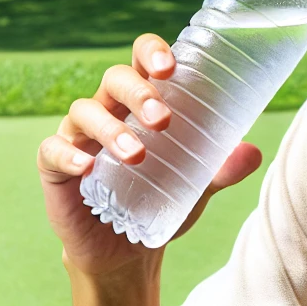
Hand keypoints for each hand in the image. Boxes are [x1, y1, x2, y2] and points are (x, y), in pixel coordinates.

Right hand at [37, 33, 262, 278]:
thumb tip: (254, 153)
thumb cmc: (162, 199)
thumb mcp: (197, 185)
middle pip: (115, 78)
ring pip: (85, 111)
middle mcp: (108, 108)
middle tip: (162, 120)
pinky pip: (52, 150)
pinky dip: (68, 155)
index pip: (141, 58)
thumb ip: (222, 168)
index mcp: (141, 101)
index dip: (152, 51)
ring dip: (111, 129)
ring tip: (137, 155)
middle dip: (138, 93)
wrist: (127, 253)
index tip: (169, 67)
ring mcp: (79, 135)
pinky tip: (86, 168)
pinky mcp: (56, 166)